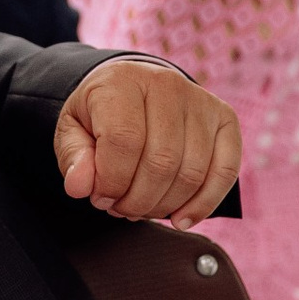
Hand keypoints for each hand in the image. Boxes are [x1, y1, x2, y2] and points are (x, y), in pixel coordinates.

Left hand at [54, 61, 239, 224]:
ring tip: (143, 207)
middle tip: (121, 208)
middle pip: (161, 162)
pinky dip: (204, 203)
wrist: (134, 89)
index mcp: (123, 81)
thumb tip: (80, 187)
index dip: (111, 182)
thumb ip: (74, 159)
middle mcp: (167, 85)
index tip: (100, 197)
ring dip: (164, 205)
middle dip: (137, 200)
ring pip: (191, 173)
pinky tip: (182, 218)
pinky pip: (225, 171)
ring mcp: (201, 101)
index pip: (124, 141)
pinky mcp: (225, 119)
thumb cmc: (101, 114)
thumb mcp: (73, 130)